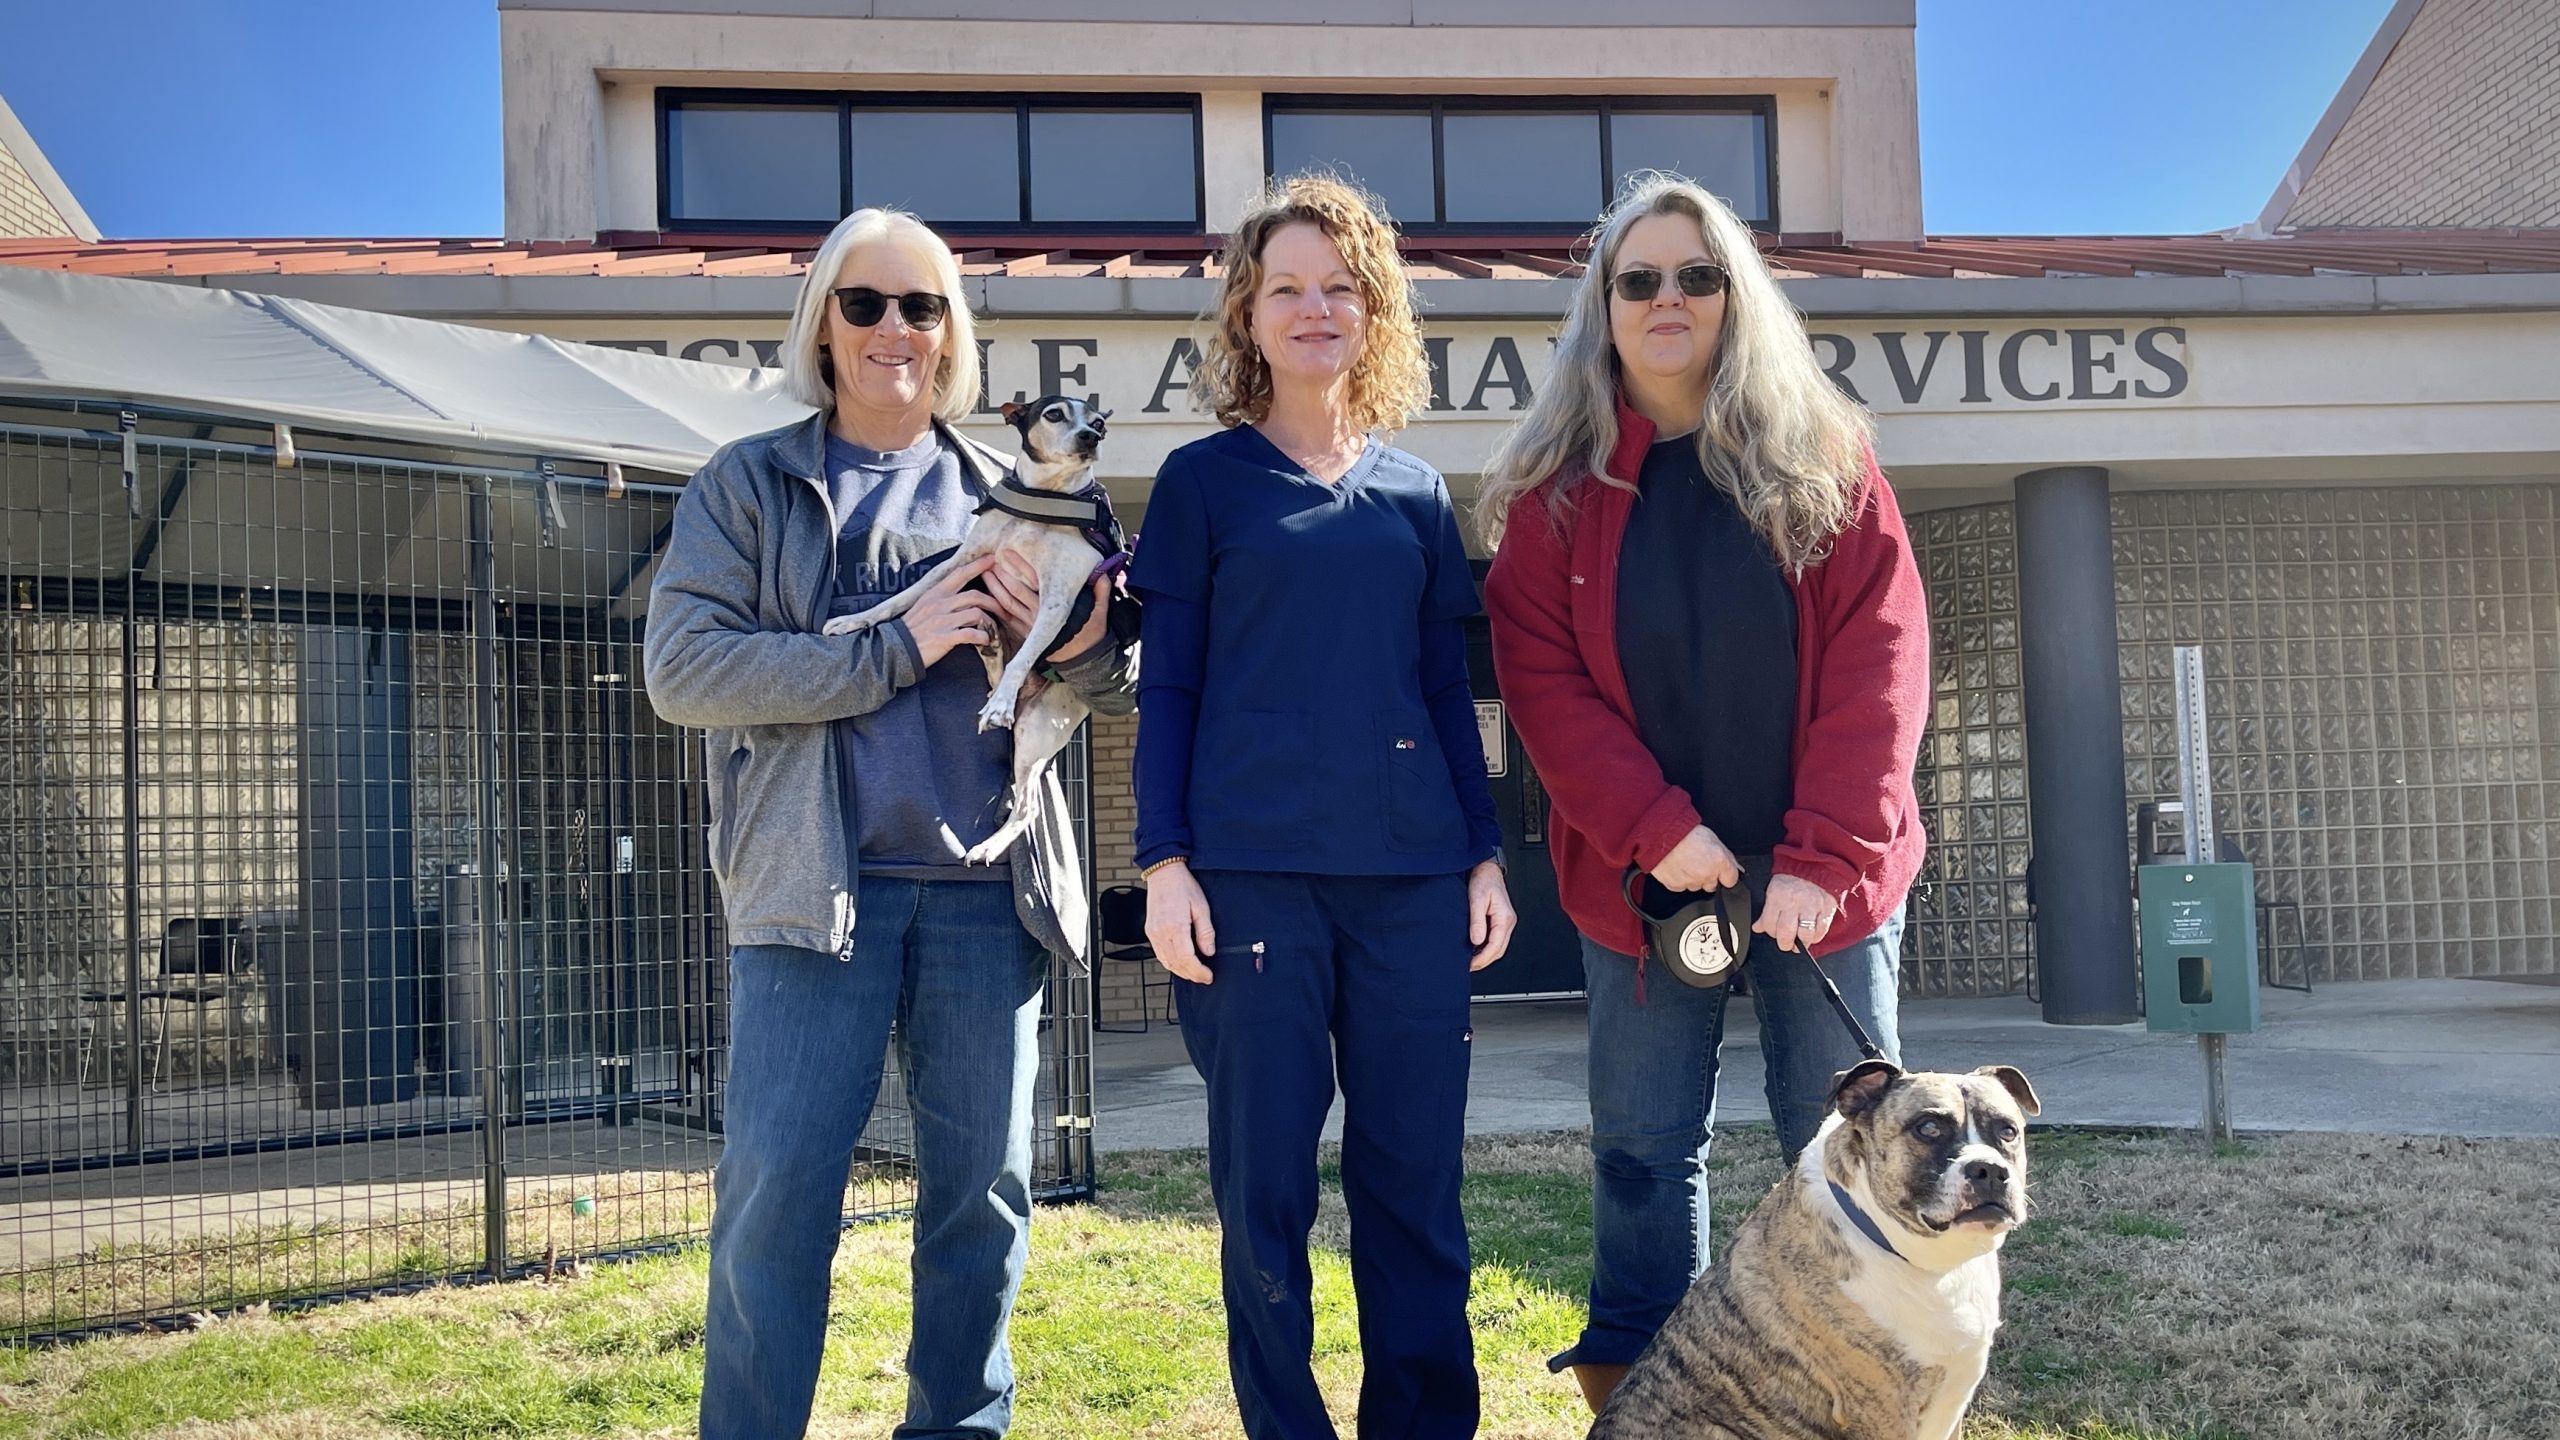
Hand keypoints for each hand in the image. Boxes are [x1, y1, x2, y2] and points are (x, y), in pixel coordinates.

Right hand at [904, 555, 1001, 666]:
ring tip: (992, 630)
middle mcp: (940, 603)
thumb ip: (942, 598)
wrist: (896, 648)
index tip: (992, 559)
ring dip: (989, 622)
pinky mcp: (944, 637)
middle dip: (993, 601)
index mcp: (935, 593)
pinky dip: (982, 637)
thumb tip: (962, 593)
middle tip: (1003, 608)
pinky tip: (984, 641)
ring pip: (976, 614)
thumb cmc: (913, 628)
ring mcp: (942, 620)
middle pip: (975, 595)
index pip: (960, 574)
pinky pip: (971, 634)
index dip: (977, 565)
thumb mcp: (924, 605)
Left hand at [985, 552, 1110, 664]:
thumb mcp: (1100, 613)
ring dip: (994, 588)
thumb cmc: (1090, 633)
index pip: (1034, 583)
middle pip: (1014, 592)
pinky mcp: (1024, 634)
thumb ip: (1100, 592)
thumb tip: (1104, 574)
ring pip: (1006, 604)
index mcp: (1054, 608)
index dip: (1020, 567)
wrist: (1081, 660)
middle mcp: (1038, 616)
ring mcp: (1029, 626)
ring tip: (984, 572)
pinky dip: (995, 605)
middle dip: (1000, 574)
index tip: (1009, 552)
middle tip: (988, 559)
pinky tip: (988, 594)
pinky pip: (1005, 619)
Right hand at [1142, 861, 1216, 983]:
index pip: (1187, 959)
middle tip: (1204, 978)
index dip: (1198, 972)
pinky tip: (1180, 963)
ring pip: (1166, 962)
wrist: (1164, 873)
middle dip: (1191, 975)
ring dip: (1180, 971)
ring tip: (1194, 973)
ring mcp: (1153, 933)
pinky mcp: (1150, 931)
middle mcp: (1161, 932)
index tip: (1208, 976)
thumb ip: (1205, 932)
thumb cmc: (1182, 886)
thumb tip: (1209, 951)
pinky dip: (1170, 963)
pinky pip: (1159, 954)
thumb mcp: (1201, 907)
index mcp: (1175, 927)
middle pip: (1176, 964)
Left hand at [1466, 860, 1514, 971]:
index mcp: (1505, 918)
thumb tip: (1476, 941)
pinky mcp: (1500, 920)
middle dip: (1485, 961)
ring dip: (1486, 956)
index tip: (1471, 964)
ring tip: (1471, 961)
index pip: (1496, 946)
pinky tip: (1476, 949)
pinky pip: (1496, 939)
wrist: (1486, 868)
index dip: (1483, 958)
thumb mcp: (1477, 899)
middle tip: (1469, 967)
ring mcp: (1505, 922)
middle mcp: (1508, 922)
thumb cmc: (1483, 879)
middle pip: (1499, 950)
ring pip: (1498, 946)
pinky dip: (1486, 948)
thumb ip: (1477, 921)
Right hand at [1650, 825, 1740, 892]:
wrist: (1660, 833)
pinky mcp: (1675, 885)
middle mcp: (1706, 874)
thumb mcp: (1712, 838)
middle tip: (1698, 862)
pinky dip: (1679, 879)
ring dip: (1692, 878)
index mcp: (1718, 861)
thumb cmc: (1684, 831)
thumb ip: (1726, 857)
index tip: (1722, 873)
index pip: (1731, 880)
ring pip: (1696, 886)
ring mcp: (1691, 881)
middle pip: (1712, 885)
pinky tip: (1676, 866)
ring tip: (1685, 862)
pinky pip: (1681, 887)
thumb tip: (1735, 868)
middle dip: (1708, 876)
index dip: (1726, 875)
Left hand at [1756, 873, 1837, 953]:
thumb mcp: (1773, 894)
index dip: (1771, 933)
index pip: (1770, 924)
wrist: (1814, 869)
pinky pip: (1821, 930)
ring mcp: (1812, 904)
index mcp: (1777, 896)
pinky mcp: (1827, 907)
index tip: (1775, 935)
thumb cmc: (1790, 885)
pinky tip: (1811, 935)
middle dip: (1785, 943)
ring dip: (1802, 943)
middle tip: (1786, 944)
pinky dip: (1816, 937)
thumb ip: (1766, 913)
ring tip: (1800, 941)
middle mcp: (1794, 900)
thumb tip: (1757, 928)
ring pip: (1805, 934)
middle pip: (1787, 931)